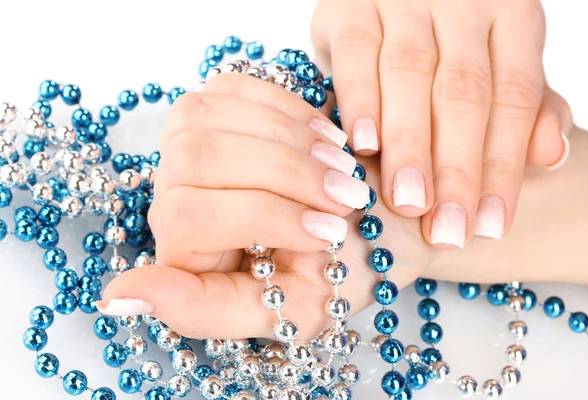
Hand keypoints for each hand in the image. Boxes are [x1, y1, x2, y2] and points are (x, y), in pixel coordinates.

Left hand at [98, 73, 431, 339]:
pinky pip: (231, 87)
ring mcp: (188, 146)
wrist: (373, 224)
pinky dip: (288, 108)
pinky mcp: (215, 108)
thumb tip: (120, 296)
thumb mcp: (286, 313)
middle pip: (196, 157)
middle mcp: (173, 196)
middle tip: (346, 197)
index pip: (190, 219)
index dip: (266, 219)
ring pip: (205, 116)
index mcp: (182, 252)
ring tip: (342, 168)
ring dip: (289, 139)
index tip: (330, 235)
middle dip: (285, 173)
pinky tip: (326, 138)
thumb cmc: (335, 271)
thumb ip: (206, 312)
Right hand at [311, 0, 572, 247]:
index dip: (503, 165)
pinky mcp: (348, 4)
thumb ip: (526, 104)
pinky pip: (355, 52)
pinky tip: (363, 146)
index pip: (513, 96)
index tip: (488, 226)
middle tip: (447, 229)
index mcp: (511, 14)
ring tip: (410, 202)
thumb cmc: (449, 39)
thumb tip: (551, 156)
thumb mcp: (499, 60)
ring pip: (410, 75)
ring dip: (409, 144)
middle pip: (463, 91)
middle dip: (456, 167)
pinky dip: (359, 101)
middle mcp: (461, 2)